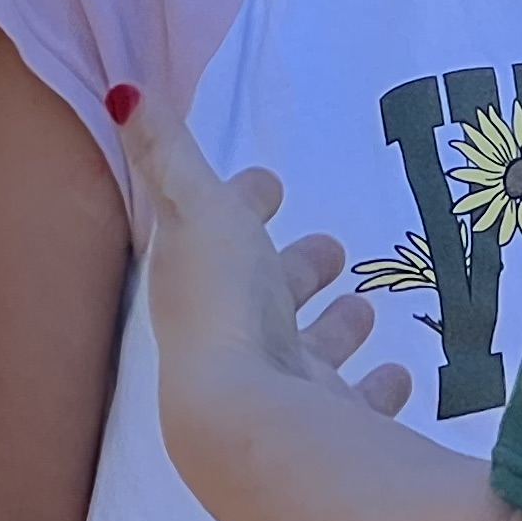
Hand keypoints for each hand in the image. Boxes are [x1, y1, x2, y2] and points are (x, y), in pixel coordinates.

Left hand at [112, 89, 412, 457]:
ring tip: (365, 306)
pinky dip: (375, 388)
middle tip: (331, 248)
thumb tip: (122, 90)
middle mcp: (232, 341)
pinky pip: (355, 405)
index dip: (240, 205)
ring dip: (333, 328)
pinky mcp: (324, 429)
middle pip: (266, 297)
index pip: (218, 234)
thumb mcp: (199, 208)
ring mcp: (277, 390)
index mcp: (199, 283)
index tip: (269, 182)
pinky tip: (399, 374)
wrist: (247, 425)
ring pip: (309, 351)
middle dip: (295, 270)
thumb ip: (168, 152)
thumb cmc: (222, 303)